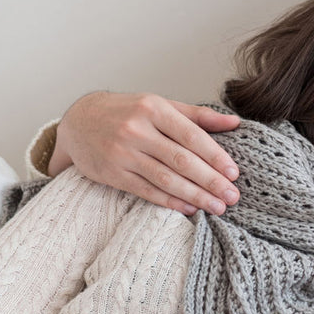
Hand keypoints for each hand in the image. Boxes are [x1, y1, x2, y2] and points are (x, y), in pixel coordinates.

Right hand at [52, 91, 240, 214]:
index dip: (215, 156)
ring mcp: (122, 153)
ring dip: (194, 196)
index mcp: (153, 109)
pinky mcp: (112, 173)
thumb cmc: (127, 111)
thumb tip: (235, 123)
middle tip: (232, 196)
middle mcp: (137, 130)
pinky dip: (169, 201)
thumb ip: (197, 115)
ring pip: (165, 179)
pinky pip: (146, 190)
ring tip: (217, 206)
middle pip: (181, 160)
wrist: (78, 121)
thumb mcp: (160, 105)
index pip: (191, 136)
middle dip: (210, 181)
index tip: (234, 173)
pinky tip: (189, 208)